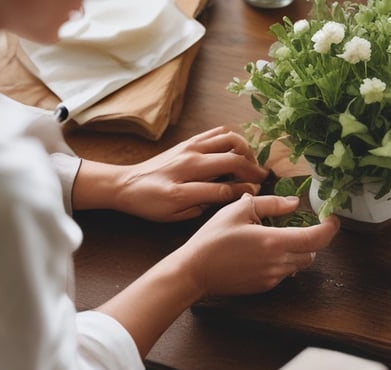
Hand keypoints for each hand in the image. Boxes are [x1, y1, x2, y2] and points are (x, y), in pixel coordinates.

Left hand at [73, 127, 269, 221]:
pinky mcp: (189, 141)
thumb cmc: (150, 204)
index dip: (244, 191)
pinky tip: (238, 151)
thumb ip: (202, 206)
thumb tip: (229, 197)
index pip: (224, 189)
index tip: (255, 194)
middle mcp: (188, 163)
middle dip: (252, 170)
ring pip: (229, 140)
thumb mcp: (175, 215)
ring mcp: (189, 148)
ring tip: (251, 163)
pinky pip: (218, 133)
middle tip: (263, 178)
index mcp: (183, 189)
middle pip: (232, 161)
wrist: (126, 183)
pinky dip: (234, 139)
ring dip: (246, 151)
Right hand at [172, 193, 340, 295]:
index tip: (332, 219)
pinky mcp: (264, 286)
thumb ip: (271, 204)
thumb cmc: (213, 239)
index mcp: (274, 242)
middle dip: (311, 239)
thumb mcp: (239, 210)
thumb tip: (293, 203)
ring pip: (299, 264)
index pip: (317, 238)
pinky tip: (262, 251)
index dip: (330, 228)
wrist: (194, 271)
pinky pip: (283, 272)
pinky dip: (282, 261)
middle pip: (312, 253)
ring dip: (296, 250)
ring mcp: (272, 278)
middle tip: (299, 225)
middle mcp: (278, 263)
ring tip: (275, 237)